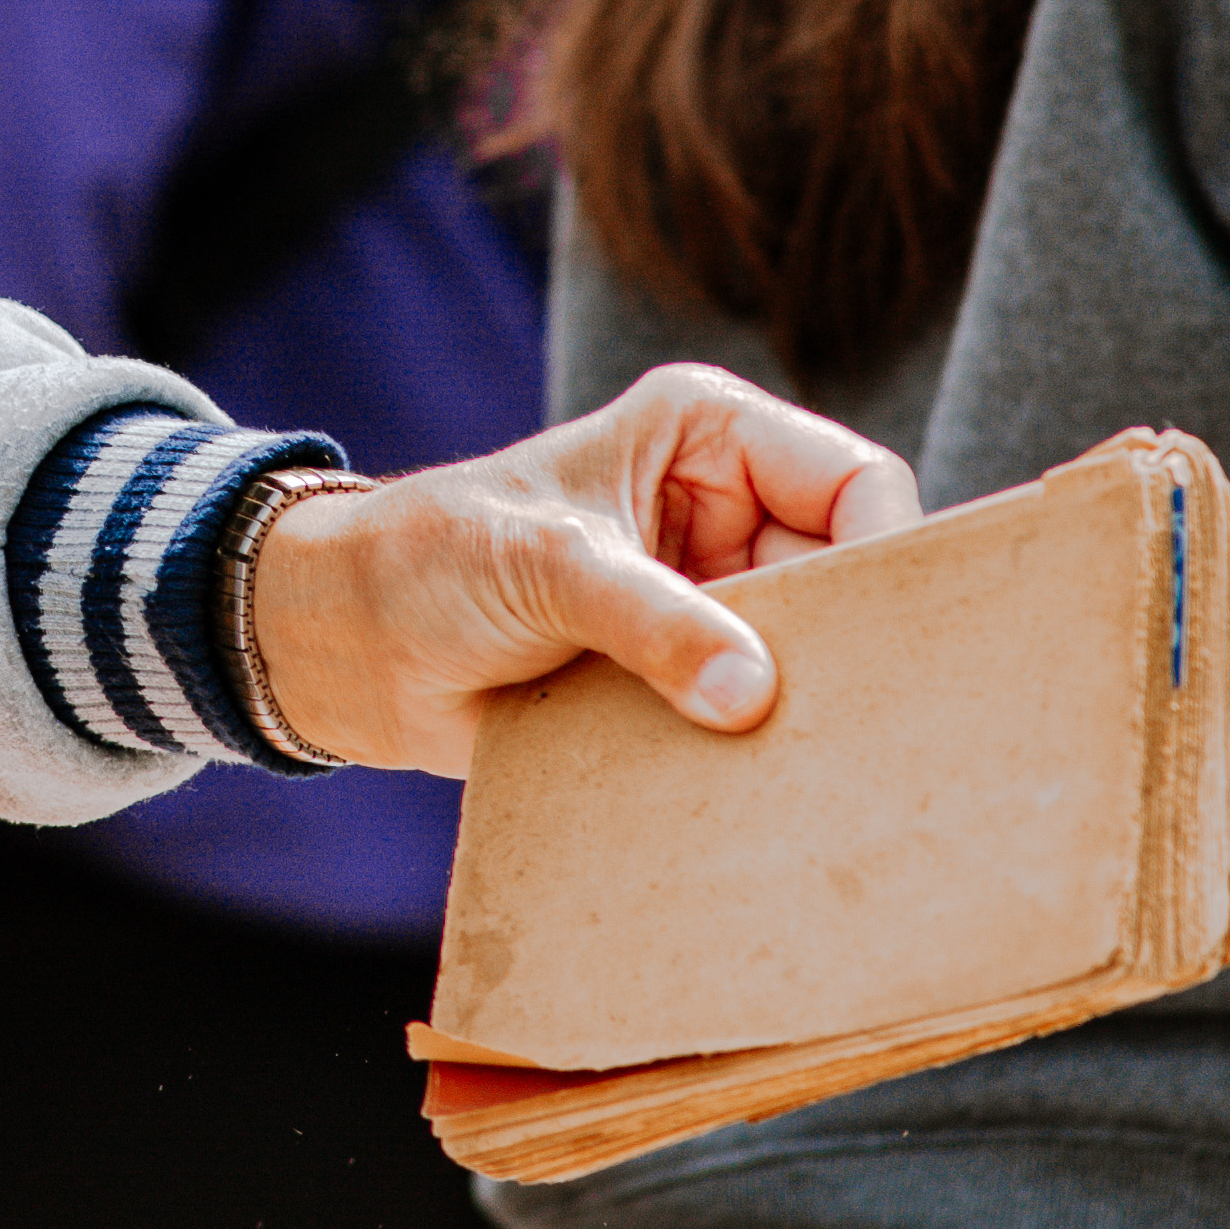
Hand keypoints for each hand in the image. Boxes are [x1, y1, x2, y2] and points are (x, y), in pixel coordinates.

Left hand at [251, 362, 920, 774]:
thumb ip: (650, 620)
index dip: (878, 555)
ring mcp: (712, 600)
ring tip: (802, 768)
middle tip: (849, 726)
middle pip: (847, 579)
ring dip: (801, 712)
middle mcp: (729, 511)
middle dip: (845, 648)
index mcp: (709, 435)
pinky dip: (756, 755)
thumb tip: (751, 693)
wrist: (351, 646)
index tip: (868, 643)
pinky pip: (759, 720)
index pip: (853, 482)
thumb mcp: (545, 567)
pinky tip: (754, 793)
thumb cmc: (431, 562)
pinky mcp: (687, 680)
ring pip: (813, 659)